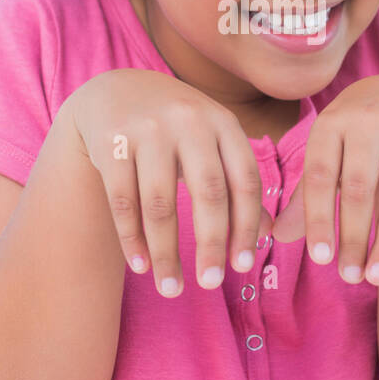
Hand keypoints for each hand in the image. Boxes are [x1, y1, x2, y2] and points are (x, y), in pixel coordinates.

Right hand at [69, 69, 272, 296]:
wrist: (114, 91)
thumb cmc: (176, 128)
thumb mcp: (212, 142)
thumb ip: (238, 183)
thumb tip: (267, 235)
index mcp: (223, 122)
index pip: (245, 180)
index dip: (247, 226)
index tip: (243, 266)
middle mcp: (189, 120)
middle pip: (208, 192)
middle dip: (211, 244)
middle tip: (211, 284)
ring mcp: (148, 129)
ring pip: (160, 204)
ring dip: (166, 253)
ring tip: (170, 288)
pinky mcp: (111, 142)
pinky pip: (123, 201)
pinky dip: (132, 239)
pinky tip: (141, 265)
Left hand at [270, 74, 378, 284]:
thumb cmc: (356, 133)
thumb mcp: (328, 151)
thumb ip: (307, 194)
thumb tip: (277, 237)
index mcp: (332, 124)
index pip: (321, 177)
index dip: (319, 219)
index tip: (321, 260)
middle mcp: (368, 119)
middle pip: (360, 187)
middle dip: (354, 237)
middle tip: (351, 278)